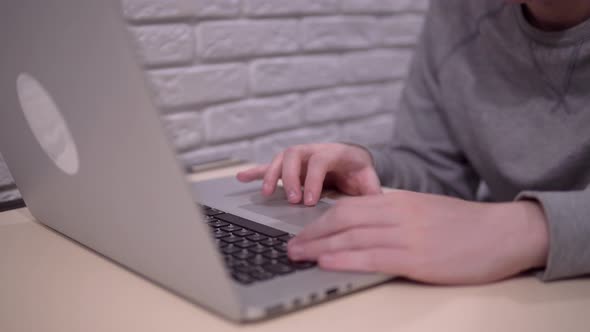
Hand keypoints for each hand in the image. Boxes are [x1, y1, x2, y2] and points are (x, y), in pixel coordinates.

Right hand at [236, 143, 381, 205]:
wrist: (352, 160)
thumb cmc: (359, 172)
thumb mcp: (369, 180)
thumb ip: (372, 192)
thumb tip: (379, 206)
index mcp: (335, 153)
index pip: (319, 161)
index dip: (312, 180)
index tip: (308, 201)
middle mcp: (314, 150)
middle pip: (294, 155)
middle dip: (289, 177)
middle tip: (291, 200)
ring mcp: (300, 156)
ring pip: (281, 158)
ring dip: (271, 174)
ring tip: (266, 193)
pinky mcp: (290, 165)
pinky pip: (269, 165)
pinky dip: (255, 171)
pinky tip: (242, 177)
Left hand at [288, 191, 548, 284]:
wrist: (503, 232)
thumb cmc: (464, 225)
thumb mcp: (424, 211)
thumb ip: (393, 216)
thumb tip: (364, 228)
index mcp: (397, 201)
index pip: (347, 206)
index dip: (320, 220)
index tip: (302, 231)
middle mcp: (397, 213)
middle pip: (342, 219)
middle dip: (312, 234)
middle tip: (290, 246)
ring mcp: (406, 235)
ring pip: (351, 237)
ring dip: (319, 247)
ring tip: (297, 256)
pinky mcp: (417, 258)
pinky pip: (372, 256)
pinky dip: (345, 259)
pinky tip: (326, 263)